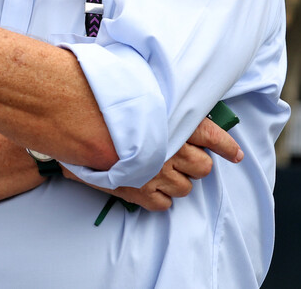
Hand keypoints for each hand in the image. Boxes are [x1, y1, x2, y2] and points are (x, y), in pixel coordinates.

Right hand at [64, 117, 241, 210]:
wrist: (67, 118)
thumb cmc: (97, 102)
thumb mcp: (133, 95)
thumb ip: (158, 105)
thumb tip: (176, 111)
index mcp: (173, 123)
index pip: (212, 135)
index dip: (225, 146)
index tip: (234, 153)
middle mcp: (169, 150)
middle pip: (202, 167)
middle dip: (196, 164)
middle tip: (181, 158)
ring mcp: (154, 173)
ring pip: (185, 188)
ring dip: (177, 182)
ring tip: (161, 173)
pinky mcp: (137, 191)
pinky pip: (162, 205)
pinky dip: (159, 199)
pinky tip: (149, 188)